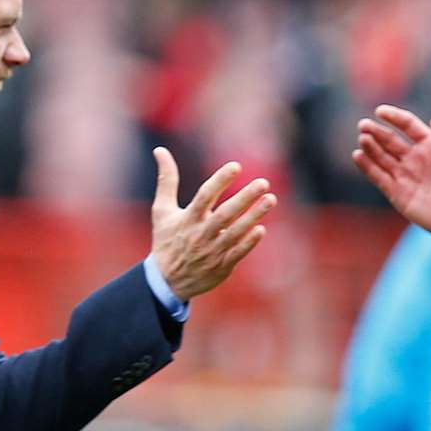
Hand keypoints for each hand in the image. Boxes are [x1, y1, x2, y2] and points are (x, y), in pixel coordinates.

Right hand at [150, 149, 274, 299]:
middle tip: (263, 182)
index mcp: (187, 219)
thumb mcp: (161, 210)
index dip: (220, 181)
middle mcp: (200, 234)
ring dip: (253, 216)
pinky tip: (261, 228)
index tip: (235, 166)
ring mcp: (212, 251)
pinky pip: (237, 253)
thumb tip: (160, 150)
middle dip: (244, 198)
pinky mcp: (221, 265)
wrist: (166, 280)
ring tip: (271, 199)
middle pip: (224, 214)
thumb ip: (166, 180)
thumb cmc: (167, 240)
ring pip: (235, 232)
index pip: (204, 196)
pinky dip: (249, 242)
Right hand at [353, 105, 430, 245]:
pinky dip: (367, 167)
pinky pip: (379, 178)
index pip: (408, 126)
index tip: (380, 111)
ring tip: (363, 139)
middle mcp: (415, 159)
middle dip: (376, 132)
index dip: (394, 117)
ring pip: (382, 157)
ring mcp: (405, 176)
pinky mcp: (398, 194)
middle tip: (363, 125)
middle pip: (390, 140)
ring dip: (370, 147)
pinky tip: (358, 156)